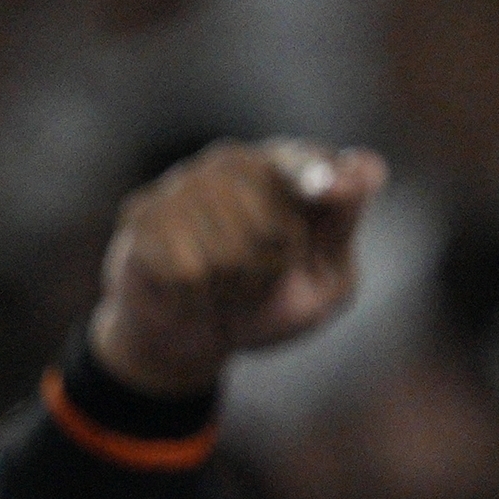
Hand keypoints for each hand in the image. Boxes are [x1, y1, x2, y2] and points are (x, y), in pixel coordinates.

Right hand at [86, 139, 382, 401]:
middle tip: (260, 279)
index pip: (307, 160)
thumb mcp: (328, 278)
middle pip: (275, 223)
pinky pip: (186, 270)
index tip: (326, 192)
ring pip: (229, 251)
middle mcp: (233, 162)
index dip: (320, 176)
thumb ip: (345, 224)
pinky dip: (195, 299)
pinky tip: (188, 293)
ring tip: (222, 286)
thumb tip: (357, 173)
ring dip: (233, 288)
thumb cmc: (269, 304)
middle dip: (276, 271)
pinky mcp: (142, 216)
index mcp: (286, 167)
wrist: (193, 338)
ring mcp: (182, 184)